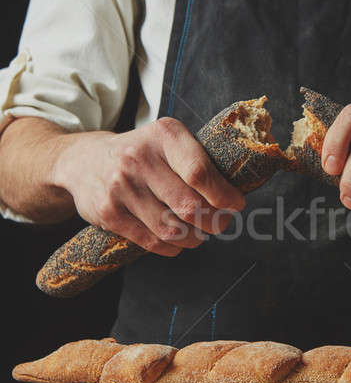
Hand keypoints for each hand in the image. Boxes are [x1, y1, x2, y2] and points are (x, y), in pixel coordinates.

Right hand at [53, 118, 245, 255]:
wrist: (84, 160)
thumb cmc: (143, 154)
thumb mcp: (169, 142)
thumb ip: (200, 163)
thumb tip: (234, 199)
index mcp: (164, 135)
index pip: (200, 172)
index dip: (224, 196)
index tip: (235, 204)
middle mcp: (139, 158)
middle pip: (190, 206)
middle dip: (214, 221)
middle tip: (219, 223)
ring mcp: (121, 186)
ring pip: (173, 229)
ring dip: (194, 238)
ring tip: (199, 234)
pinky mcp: (108, 212)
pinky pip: (152, 241)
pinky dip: (172, 247)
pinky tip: (177, 242)